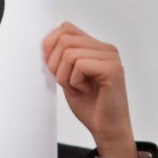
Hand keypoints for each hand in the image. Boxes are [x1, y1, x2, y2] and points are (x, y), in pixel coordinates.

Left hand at [43, 22, 136, 157]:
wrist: (106, 129)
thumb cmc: (90, 106)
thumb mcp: (68, 77)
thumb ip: (61, 58)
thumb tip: (45, 44)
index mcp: (97, 47)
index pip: (66, 28)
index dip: (51, 45)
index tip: (51, 68)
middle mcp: (106, 49)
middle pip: (65, 39)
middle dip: (55, 64)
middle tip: (65, 83)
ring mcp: (111, 57)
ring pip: (70, 53)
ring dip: (64, 75)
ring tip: (76, 88)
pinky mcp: (112, 69)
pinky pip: (80, 64)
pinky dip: (74, 81)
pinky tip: (84, 90)